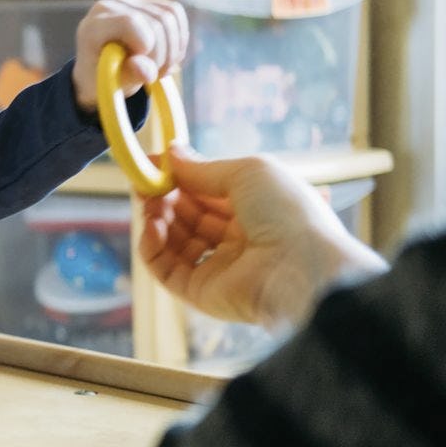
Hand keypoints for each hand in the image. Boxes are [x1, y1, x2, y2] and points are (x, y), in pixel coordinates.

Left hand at [71, 0, 188, 112]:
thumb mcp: (113, 82)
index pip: (129, 22)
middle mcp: (111, 7)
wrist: (100, 69)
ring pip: (170, 17)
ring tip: (160, 69)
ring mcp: (129, 2)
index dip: (146, 44)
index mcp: (94, 26)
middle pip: (156, 22)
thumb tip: (146, 70)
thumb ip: (130, 75)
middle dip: (162, 55)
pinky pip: (175, 13)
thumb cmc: (102, 77)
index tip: (142, 66)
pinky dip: (178, 38)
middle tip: (154, 76)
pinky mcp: (147, 3)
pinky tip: (168, 56)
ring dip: (173, 50)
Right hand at [139, 145, 386, 328]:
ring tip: (152, 206)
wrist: (301, 268)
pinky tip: (153, 228)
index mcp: (255, 210)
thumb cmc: (287, 212)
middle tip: (145, 184)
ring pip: (173, 242)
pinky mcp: (200, 292)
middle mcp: (236, 239)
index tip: (153, 166)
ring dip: (156, 220)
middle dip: (164, 198)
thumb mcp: (246, 172)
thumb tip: (170, 153)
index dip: (180, 179)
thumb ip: (203, 167)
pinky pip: (165, 270)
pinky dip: (152, 248)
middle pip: (187, 216)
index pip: (207, 193)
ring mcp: (218, 267)